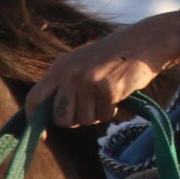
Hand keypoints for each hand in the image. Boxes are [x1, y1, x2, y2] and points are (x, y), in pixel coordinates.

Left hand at [27, 12, 178, 126]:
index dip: (35, 120)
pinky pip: (105, 116)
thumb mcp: (82, 63)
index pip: (35, 98)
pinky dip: (113, 111)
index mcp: (60, 67)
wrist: (144, 42)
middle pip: (61, 118)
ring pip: (84, 120)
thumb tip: (54, 117)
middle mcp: (70, 74)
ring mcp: (88, 81)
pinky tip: (119, 93)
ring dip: (97, 114)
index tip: (43, 136)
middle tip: (90, 106)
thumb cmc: (113, 56)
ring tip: (107, 94)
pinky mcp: (107, 89)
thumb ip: (65, 84)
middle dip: (75, 119)